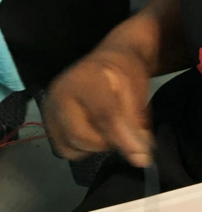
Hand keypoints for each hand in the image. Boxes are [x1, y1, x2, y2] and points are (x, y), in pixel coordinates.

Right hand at [44, 50, 153, 166]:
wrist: (110, 57)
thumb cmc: (126, 71)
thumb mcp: (138, 90)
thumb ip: (137, 122)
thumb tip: (141, 157)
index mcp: (86, 79)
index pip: (103, 115)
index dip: (121, 138)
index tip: (140, 156)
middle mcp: (60, 93)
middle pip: (81, 136)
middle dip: (106, 143)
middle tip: (123, 135)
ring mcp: (49, 107)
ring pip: (71, 147)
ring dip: (94, 146)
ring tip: (108, 129)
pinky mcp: (47, 120)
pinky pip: (64, 148)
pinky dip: (82, 147)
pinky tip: (95, 131)